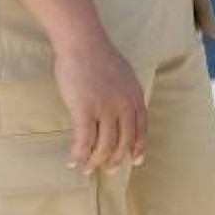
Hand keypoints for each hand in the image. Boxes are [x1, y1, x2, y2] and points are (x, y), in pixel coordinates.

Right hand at [53, 38, 146, 174]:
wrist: (83, 43)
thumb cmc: (99, 57)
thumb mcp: (123, 76)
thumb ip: (125, 94)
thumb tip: (120, 111)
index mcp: (135, 96)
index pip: (141, 128)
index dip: (138, 146)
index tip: (136, 160)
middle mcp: (124, 105)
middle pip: (124, 141)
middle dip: (116, 159)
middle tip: (109, 170)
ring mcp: (106, 108)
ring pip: (104, 145)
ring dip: (96, 161)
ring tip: (87, 169)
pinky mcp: (85, 110)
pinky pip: (84, 140)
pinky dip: (79, 154)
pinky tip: (73, 160)